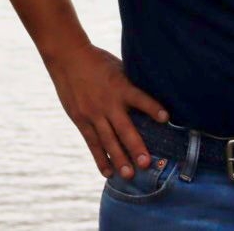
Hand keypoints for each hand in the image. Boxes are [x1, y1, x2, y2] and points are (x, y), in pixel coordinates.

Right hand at [43, 42, 167, 179]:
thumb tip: (151, 99)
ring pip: (108, 140)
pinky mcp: (81, 120)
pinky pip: (92, 143)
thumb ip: (130, 86)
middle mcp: (108, 103)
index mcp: (120, 86)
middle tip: (146, 164)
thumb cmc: (98, 62)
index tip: (166, 118)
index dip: (152, 107)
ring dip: (119, 159)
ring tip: (129, 175)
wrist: (67, 57)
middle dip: (135, 147)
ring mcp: (93, 113)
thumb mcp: (118, 68)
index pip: (140, 98)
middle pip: (124, 128)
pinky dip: (101, 158)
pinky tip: (108, 172)